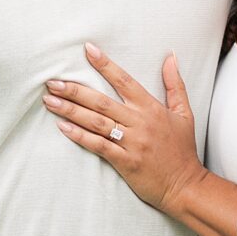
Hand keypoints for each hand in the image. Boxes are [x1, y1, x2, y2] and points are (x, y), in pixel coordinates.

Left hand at [43, 43, 203, 216]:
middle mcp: (139, 122)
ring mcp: (131, 143)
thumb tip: (171, 57)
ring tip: (50, 101)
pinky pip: (99, 146)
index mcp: (150, 108)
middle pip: (102, 102)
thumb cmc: (183, 149)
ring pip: (96, 122)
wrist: (185, 185)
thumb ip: (175, 84)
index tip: (88, 50)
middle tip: (53, 81)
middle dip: (75, 90)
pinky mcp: (125, 162)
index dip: (106, 64)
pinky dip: (80, 136)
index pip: (124, 81)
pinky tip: (63, 128)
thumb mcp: (184, 113)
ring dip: (71, 111)